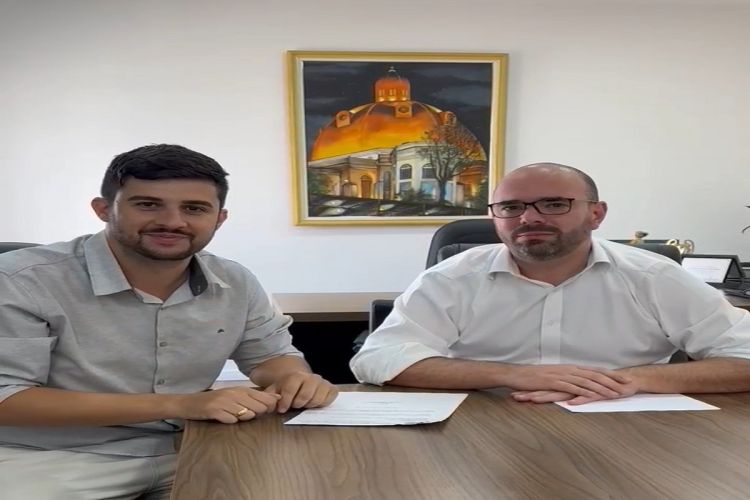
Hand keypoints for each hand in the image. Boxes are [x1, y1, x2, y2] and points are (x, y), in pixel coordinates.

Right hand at [173, 387, 280, 423]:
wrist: (188, 403)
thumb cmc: (214, 401)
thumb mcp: (234, 396)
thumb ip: (253, 397)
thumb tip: (276, 399)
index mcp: (240, 389)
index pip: (264, 397)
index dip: (269, 407)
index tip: (264, 412)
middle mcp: (234, 393)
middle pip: (258, 407)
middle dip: (257, 414)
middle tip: (244, 414)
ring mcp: (225, 401)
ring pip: (247, 414)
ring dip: (243, 418)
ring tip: (232, 415)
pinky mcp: (215, 410)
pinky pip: (231, 420)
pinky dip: (230, 421)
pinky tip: (223, 418)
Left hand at [263, 371, 337, 412]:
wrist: (302, 381)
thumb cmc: (288, 388)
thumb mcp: (276, 390)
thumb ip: (270, 396)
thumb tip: (269, 405)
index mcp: (296, 376)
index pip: (291, 389)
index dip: (285, 401)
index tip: (282, 409)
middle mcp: (312, 377)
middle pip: (305, 395)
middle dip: (298, 404)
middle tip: (295, 406)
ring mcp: (323, 383)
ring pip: (317, 399)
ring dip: (309, 406)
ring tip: (304, 405)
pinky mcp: (332, 389)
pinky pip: (329, 399)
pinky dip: (322, 404)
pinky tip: (315, 404)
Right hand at [505, 364, 633, 400]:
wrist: (517, 374)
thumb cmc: (533, 377)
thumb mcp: (553, 376)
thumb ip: (566, 379)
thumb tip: (577, 385)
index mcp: (569, 367)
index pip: (594, 370)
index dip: (610, 374)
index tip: (623, 378)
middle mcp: (568, 369)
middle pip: (595, 374)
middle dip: (612, 380)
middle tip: (627, 385)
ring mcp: (562, 375)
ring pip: (587, 381)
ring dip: (602, 387)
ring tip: (615, 393)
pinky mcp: (555, 382)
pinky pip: (573, 387)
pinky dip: (585, 391)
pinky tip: (593, 395)